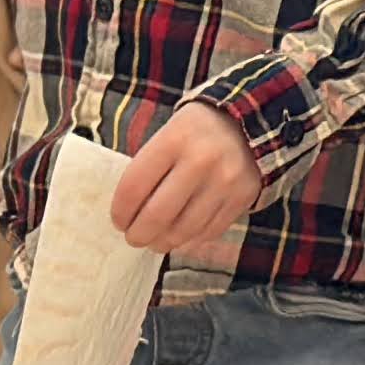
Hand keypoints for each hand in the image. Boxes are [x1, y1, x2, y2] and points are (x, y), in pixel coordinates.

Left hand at [109, 102, 265, 258]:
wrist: (245, 121)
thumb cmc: (194, 132)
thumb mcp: (166, 136)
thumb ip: (148, 171)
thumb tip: (130, 216)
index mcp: (174, 140)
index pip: (133, 188)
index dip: (120, 212)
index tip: (119, 221)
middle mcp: (201, 161)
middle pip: (157, 215)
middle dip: (138, 234)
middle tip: (134, 238)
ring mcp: (225, 182)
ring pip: (184, 229)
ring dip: (163, 242)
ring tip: (156, 241)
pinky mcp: (243, 197)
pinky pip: (210, 231)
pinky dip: (191, 240)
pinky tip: (181, 236)